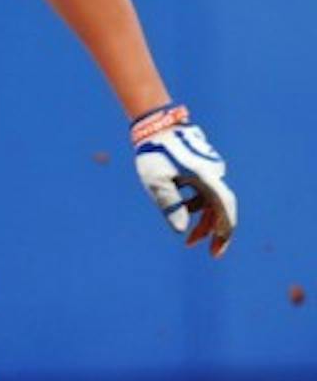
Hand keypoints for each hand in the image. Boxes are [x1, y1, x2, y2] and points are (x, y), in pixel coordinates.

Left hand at [130, 104, 236, 257]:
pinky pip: (205, 194)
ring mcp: (209, 170)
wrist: (155, 125)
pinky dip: (197, 208)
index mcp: (206, 175)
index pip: (223, 205)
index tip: (219, 249)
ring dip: (204, 222)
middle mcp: (213, 172)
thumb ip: (169, 205)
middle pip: (221, 207)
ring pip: (212, 202)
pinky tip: (182, 214)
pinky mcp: (202, 170)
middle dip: (216, 232)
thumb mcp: (156, 181)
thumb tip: (182, 230)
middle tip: (212, 254)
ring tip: (189, 242)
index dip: (225, 229)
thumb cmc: (154, 152)